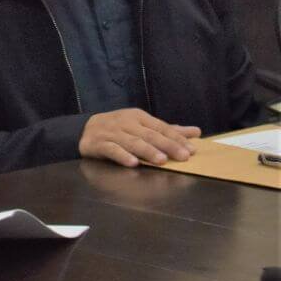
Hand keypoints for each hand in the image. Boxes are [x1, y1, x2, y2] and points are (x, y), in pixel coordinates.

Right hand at [79, 108, 200, 166]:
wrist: (84, 129)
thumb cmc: (119, 129)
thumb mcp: (142, 125)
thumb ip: (168, 130)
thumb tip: (196, 132)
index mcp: (138, 117)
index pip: (160, 127)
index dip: (176, 138)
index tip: (192, 150)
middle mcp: (125, 123)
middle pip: (149, 135)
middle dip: (167, 145)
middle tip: (183, 156)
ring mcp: (111, 133)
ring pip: (132, 142)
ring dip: (147, 151)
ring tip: (162, 161)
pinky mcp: (98, 144)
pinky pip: (112, 150)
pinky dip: (122, 156)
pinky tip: (132, 163)